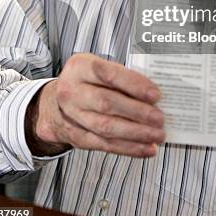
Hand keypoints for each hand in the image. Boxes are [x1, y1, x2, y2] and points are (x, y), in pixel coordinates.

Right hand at [26, 53, 164, 157]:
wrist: (55, 103)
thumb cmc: (87, 81)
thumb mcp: (98, 67)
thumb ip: (121, 75)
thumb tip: (154, 93)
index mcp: (80, 67)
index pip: (108, 74)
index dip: (133, 84)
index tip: (156, 94)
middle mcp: (71, 91)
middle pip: (107, 103)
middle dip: (138, 112)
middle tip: (160, 118)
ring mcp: (71, 116)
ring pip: (106, 127)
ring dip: (136, 134)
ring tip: (158, 135)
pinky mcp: (76, 136)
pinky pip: (105, 145)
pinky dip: (129, 148)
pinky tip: (146, 149)